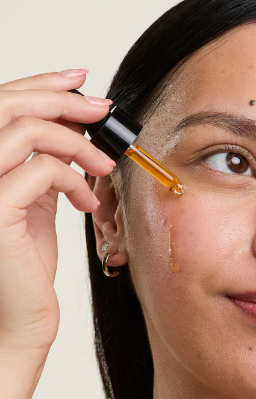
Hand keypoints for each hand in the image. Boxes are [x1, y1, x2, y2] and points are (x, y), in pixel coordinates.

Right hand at [0, 70, 114, 361]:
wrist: (19, 319)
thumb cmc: (25, 268)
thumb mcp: (33, 203)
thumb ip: (38, 166)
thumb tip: (69, 128)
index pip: (0, 104)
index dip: (40, 83)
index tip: (80, 80)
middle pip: (7, 105)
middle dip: (62, 99)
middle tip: (102, 109)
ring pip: (26, 130)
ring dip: (76, 141)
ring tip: (102, 165)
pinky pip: (42, 171)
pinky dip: (74, 179)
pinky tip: (86, 203)